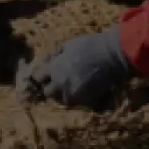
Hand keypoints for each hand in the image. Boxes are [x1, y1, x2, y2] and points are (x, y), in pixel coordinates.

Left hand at [17, 30, 132, 110]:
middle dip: (51, 87)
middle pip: (47, 92)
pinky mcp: (86, 100)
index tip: (46, 74)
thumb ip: (55, 56)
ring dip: (63, 94)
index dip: (42, 76)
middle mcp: (60, 84)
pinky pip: (75, 103)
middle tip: (58, 82)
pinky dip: (75, 98)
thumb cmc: (89, 45)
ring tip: (70, 87)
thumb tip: (47, 62)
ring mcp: (73, 94)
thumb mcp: (67, 45)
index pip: (38, 78)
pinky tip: (80, 90)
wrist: (111, 55)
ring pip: (61, 100)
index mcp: (53, 69)